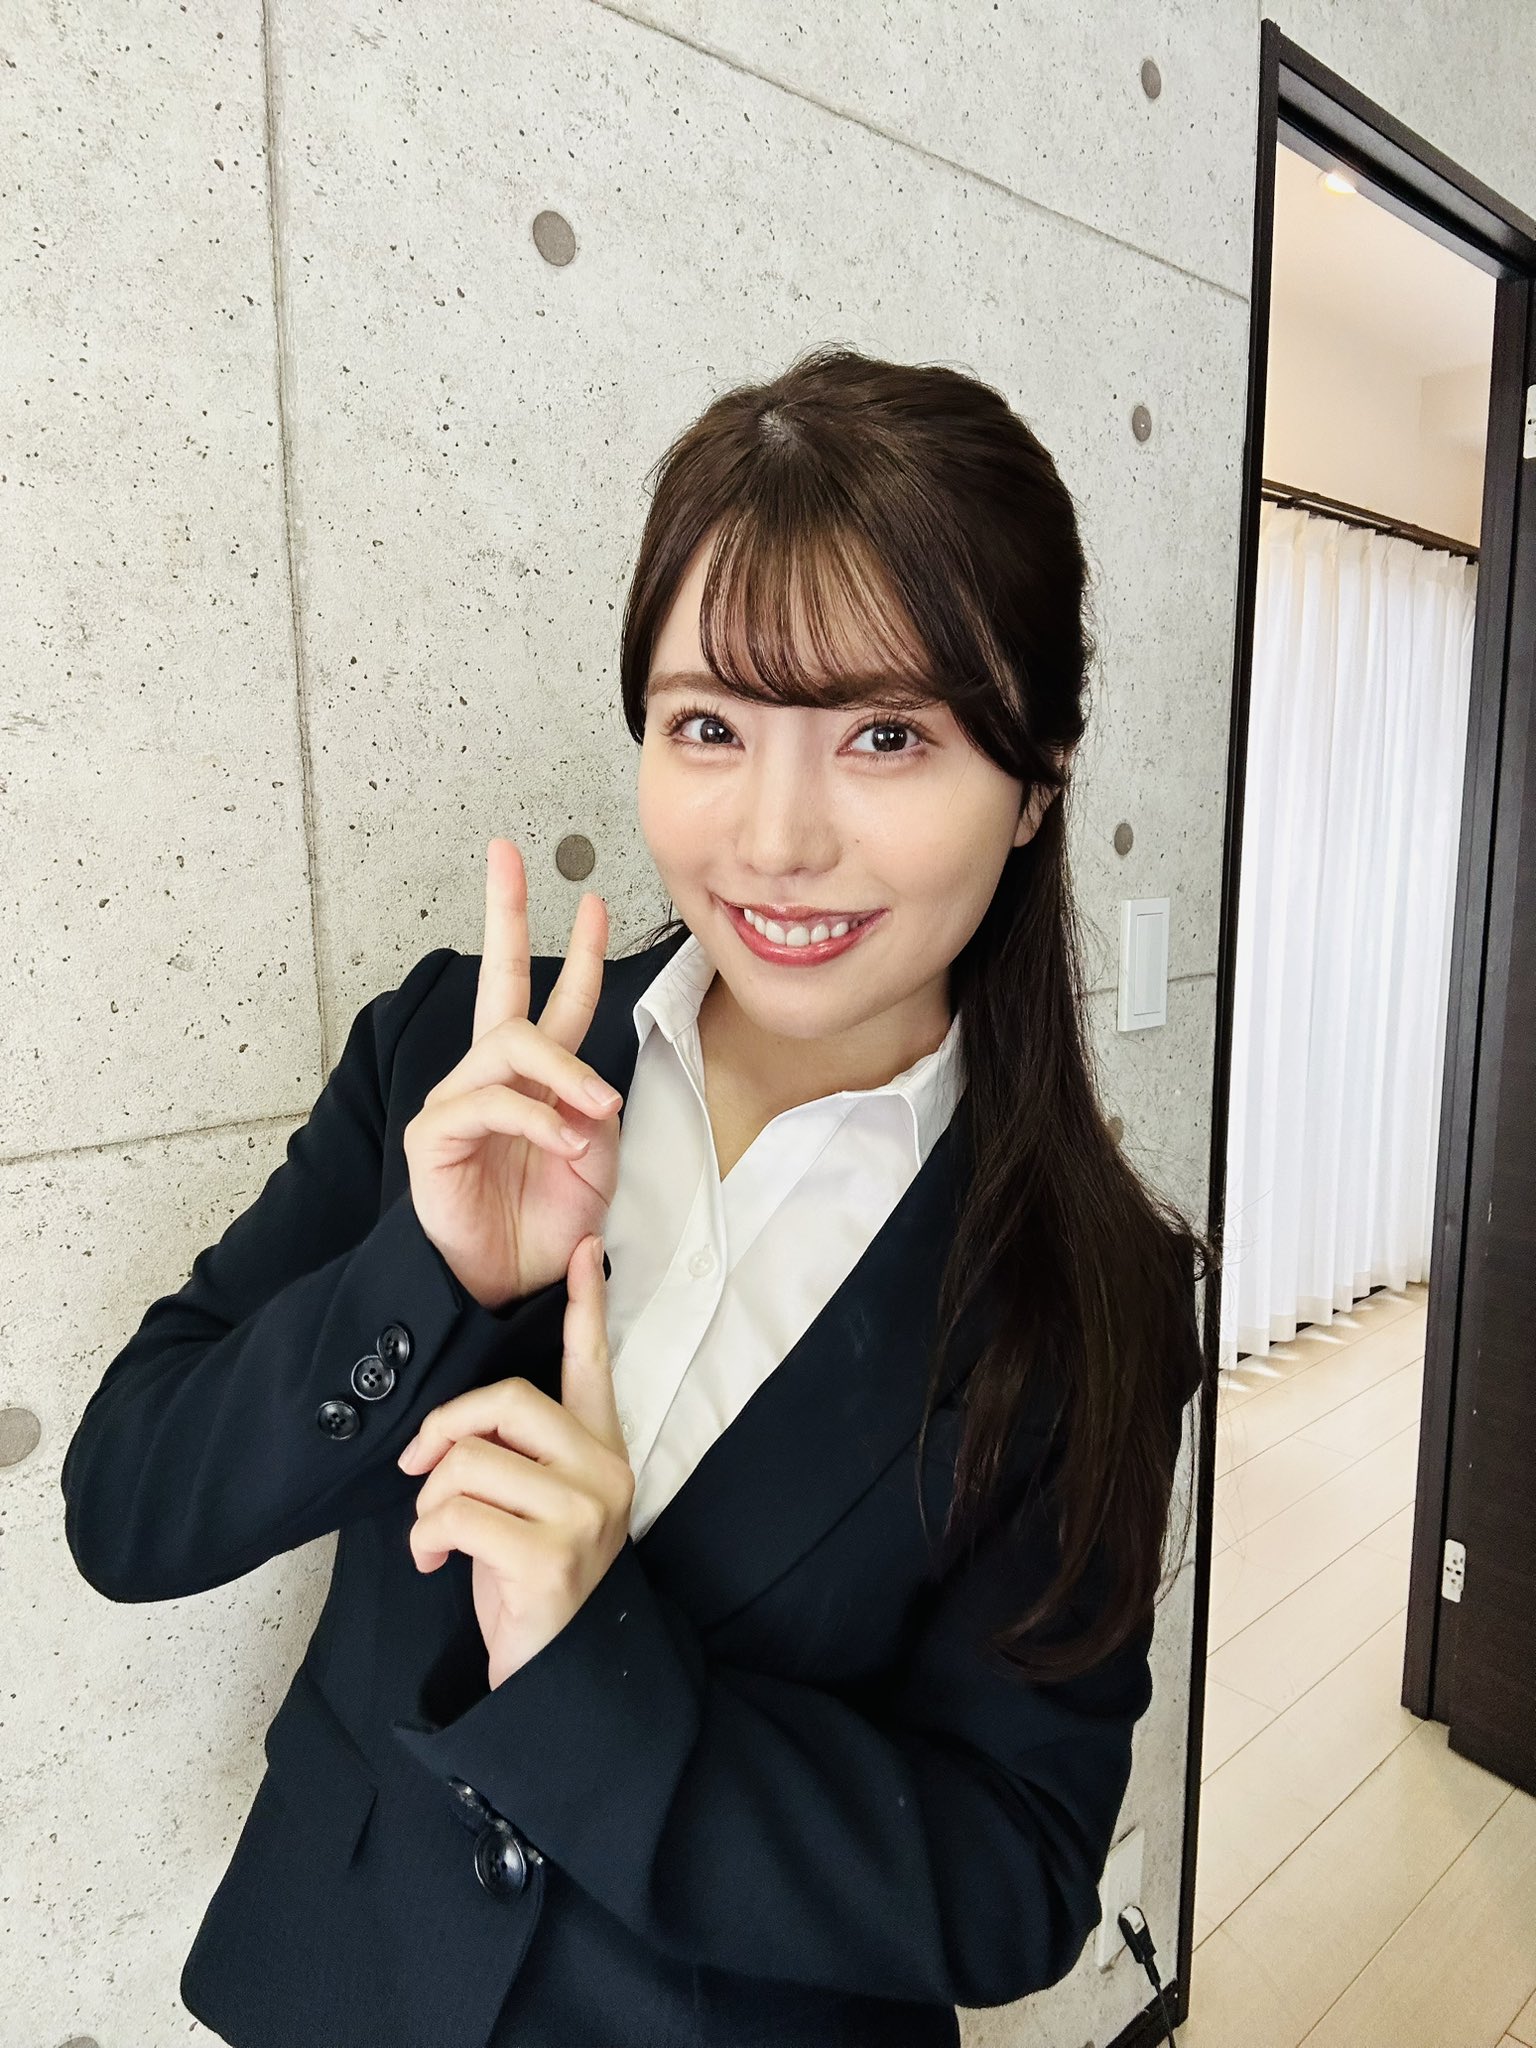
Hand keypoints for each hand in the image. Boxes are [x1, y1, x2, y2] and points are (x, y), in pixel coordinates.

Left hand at [394, 1231, 632, 1688]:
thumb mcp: (532, 1508)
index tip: (583, 1250)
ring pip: (469, 1459)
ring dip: (428, 1497)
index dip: (586, 1305)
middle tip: (421, 1467)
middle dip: (444, 1429)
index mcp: (601, 1451)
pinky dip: (425, 1537)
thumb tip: (456, 1425)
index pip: (594, 1364)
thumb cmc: (532, 1585)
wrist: (557, 1677)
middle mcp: (603, 1473)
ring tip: (435, 1534)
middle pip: (506, 1400)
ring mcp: (582, 1513)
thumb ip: (515, 1455)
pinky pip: (453, 1514)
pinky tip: (435, 1562)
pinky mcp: (549, 1555)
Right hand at [402, 837, 624, 1311]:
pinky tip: (562, 1139)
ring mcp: (460, 1100)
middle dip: (504, 912)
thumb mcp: (596, 1157)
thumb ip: (595, 1106)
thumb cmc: (547, 1223)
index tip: (594, 899)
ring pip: (512, 1045)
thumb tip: (592, 1078)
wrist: (507, 1286)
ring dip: (564, 1072)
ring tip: (592, 1111)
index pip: (558, 1001)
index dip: (578, 951)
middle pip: (497, 979)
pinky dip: (536, 1116)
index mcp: (536, 1077)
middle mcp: (494, 1076)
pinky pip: (492, 1101)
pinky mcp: (436, 1135)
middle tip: (507, 854)